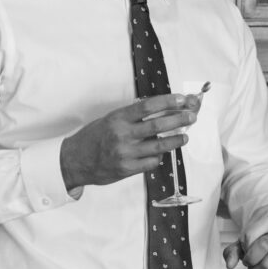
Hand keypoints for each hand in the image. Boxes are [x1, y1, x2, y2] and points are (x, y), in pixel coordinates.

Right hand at [59, 94, 195, 189]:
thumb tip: (162, 109)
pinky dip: (159, 157)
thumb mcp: (110, 119)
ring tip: (184, 137)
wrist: (74, 161)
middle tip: (192, 117)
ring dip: (175, 141)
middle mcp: (122, 135)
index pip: (148, 106)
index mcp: (118, 118)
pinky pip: (151, 162)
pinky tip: (162, 153)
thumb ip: (132, 116)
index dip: (168, 101)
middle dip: (179, 120)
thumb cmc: (94, 137)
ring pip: (159, 147)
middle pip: (157, 126)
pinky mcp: (127, 169)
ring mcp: (125, 153)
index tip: (183, 99)